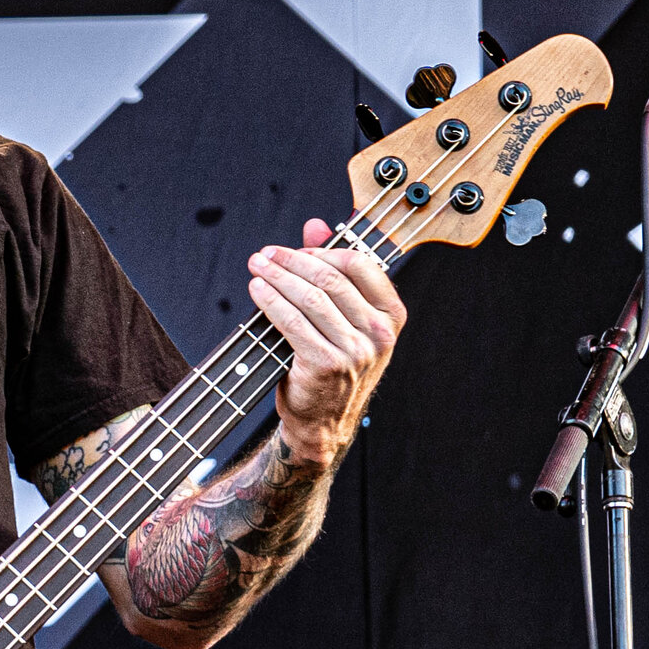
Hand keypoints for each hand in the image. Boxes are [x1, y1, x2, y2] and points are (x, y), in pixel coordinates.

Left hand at [248, 218, 406, 466]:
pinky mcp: (327, 364)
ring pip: (310, 298)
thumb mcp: (342, 319)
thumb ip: (332, 270)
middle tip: (266, 254)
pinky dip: (271, 301)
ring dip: (277, 276)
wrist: (324, 422)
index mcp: (391, 316)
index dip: (323, 251)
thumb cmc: (333, 366)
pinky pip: (293, 322)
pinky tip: (257, 291)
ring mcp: (355, 351)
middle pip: (330, 279)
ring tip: (257, 267)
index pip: (360, 265)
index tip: (295, 250)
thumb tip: (315, 225)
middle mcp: (378, 333)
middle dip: (291, 260)